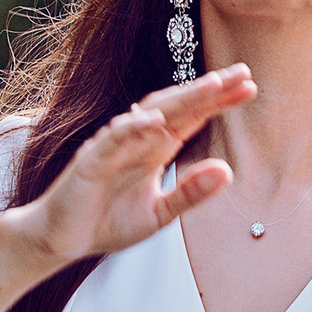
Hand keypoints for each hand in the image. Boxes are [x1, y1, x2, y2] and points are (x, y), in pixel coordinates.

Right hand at [10, 67, 253, 263]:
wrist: (60, 240)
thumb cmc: (107, 222)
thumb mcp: (159, 215)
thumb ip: (191, 193)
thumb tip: (228, 171)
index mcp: (156, 149)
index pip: (194, 117)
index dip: (220, 102)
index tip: (251, 87)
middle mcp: (138, 139)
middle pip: (179, 106)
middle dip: (209, 89)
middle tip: (242, 71)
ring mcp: (115, 145)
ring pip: (151, 112)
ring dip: (181, 98)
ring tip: (212, 84)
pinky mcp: (91, 158)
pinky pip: (114, 137)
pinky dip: (135, 126)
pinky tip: (157, 120)